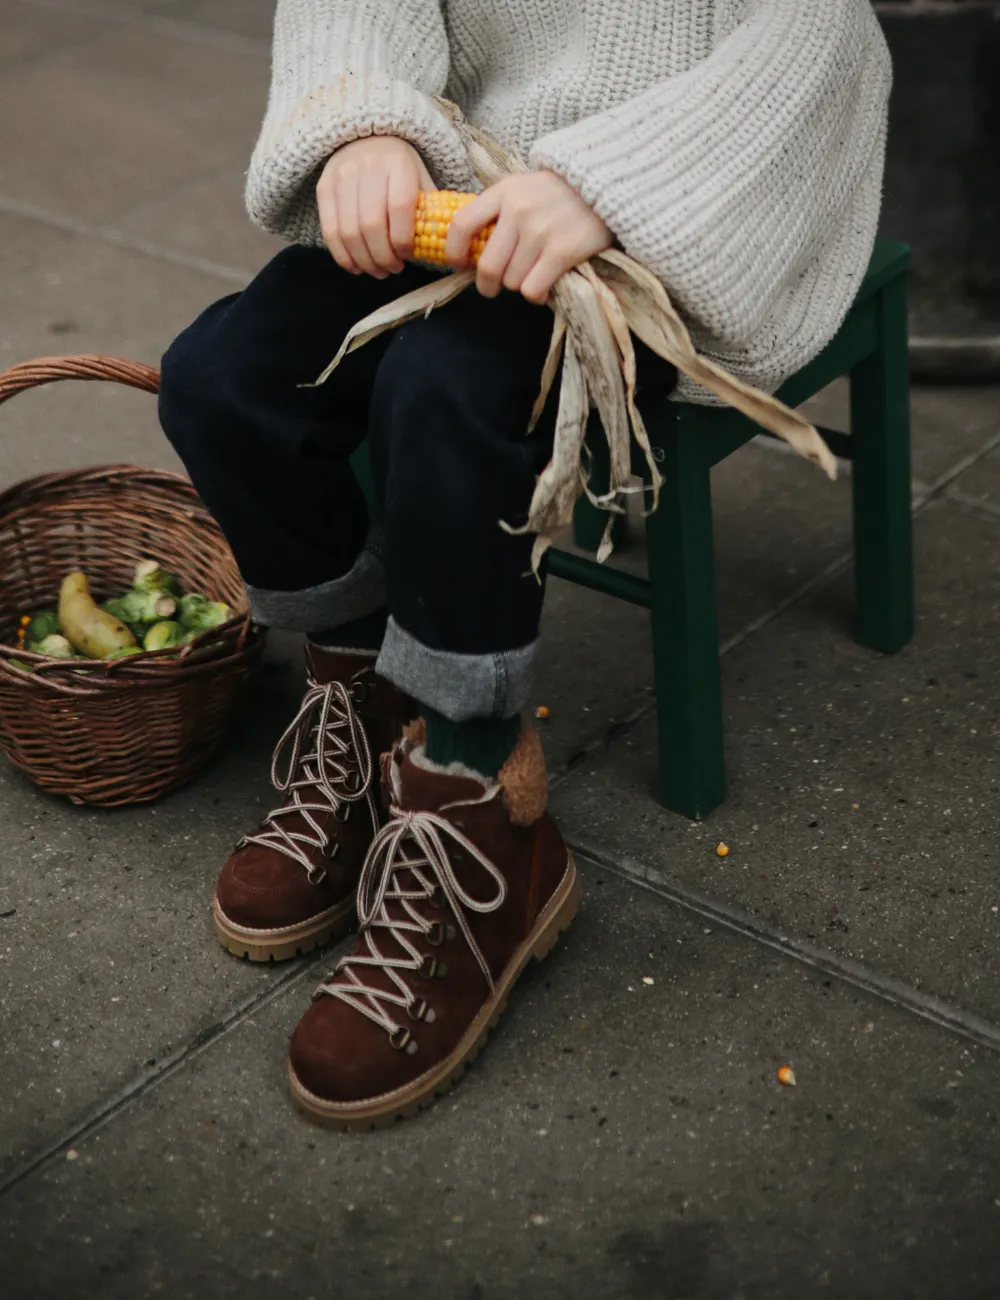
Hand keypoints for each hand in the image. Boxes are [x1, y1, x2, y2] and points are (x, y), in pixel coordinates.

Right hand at [316, 136, 433, 277]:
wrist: (368, 138)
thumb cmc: (401, 169)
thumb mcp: (421, 180)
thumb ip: (430, 211)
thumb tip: (441, 249)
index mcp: (399, 163)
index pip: (400, 208)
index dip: (403, 240)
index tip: (407, 255)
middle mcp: (368, 166)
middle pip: (371, 225)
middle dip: (383, 257)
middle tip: (393, 269)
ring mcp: (342, 176)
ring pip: (349, 232)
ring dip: (364, 260)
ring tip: (377, 270)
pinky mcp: (324, 187)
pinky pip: (330, 231)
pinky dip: (343, 256)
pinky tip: (356, 266)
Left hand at [445, 171, 612, 303]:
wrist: (606, 185)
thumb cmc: (560, 192)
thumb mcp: (523, 187)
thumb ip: (498, 210)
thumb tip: (472, 249)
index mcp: (503, 192)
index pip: (462, 224)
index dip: (454, 251)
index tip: (459, 264)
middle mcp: (518, 211)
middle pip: (488, 266)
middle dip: (487, 285)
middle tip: (492, 288)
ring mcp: (540, 232)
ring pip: (512, 281)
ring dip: (518, 286)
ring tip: (530, 275)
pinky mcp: (562, 251)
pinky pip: (533, 289)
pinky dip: (535, 295)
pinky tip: (543, 287)